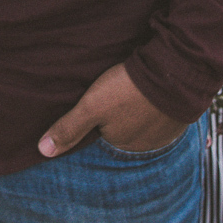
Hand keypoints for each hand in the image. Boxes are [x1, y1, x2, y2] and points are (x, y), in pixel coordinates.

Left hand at [38, 63, 186, 157]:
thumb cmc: (129, 88)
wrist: (173, 71)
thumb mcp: (92, 105)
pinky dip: (158, 105)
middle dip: (122, 115)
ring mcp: (165, 133)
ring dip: (142, 109)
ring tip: (136, 88)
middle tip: (120, 90)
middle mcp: (145, 145)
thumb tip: (42, 150)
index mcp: (122, 144)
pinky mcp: (179, 116)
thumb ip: (68, 128)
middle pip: (126, 129)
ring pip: (146, 121)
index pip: (105, 134)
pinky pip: (164, 114)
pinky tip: (154, 89)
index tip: (102, 100)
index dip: (101, 117)